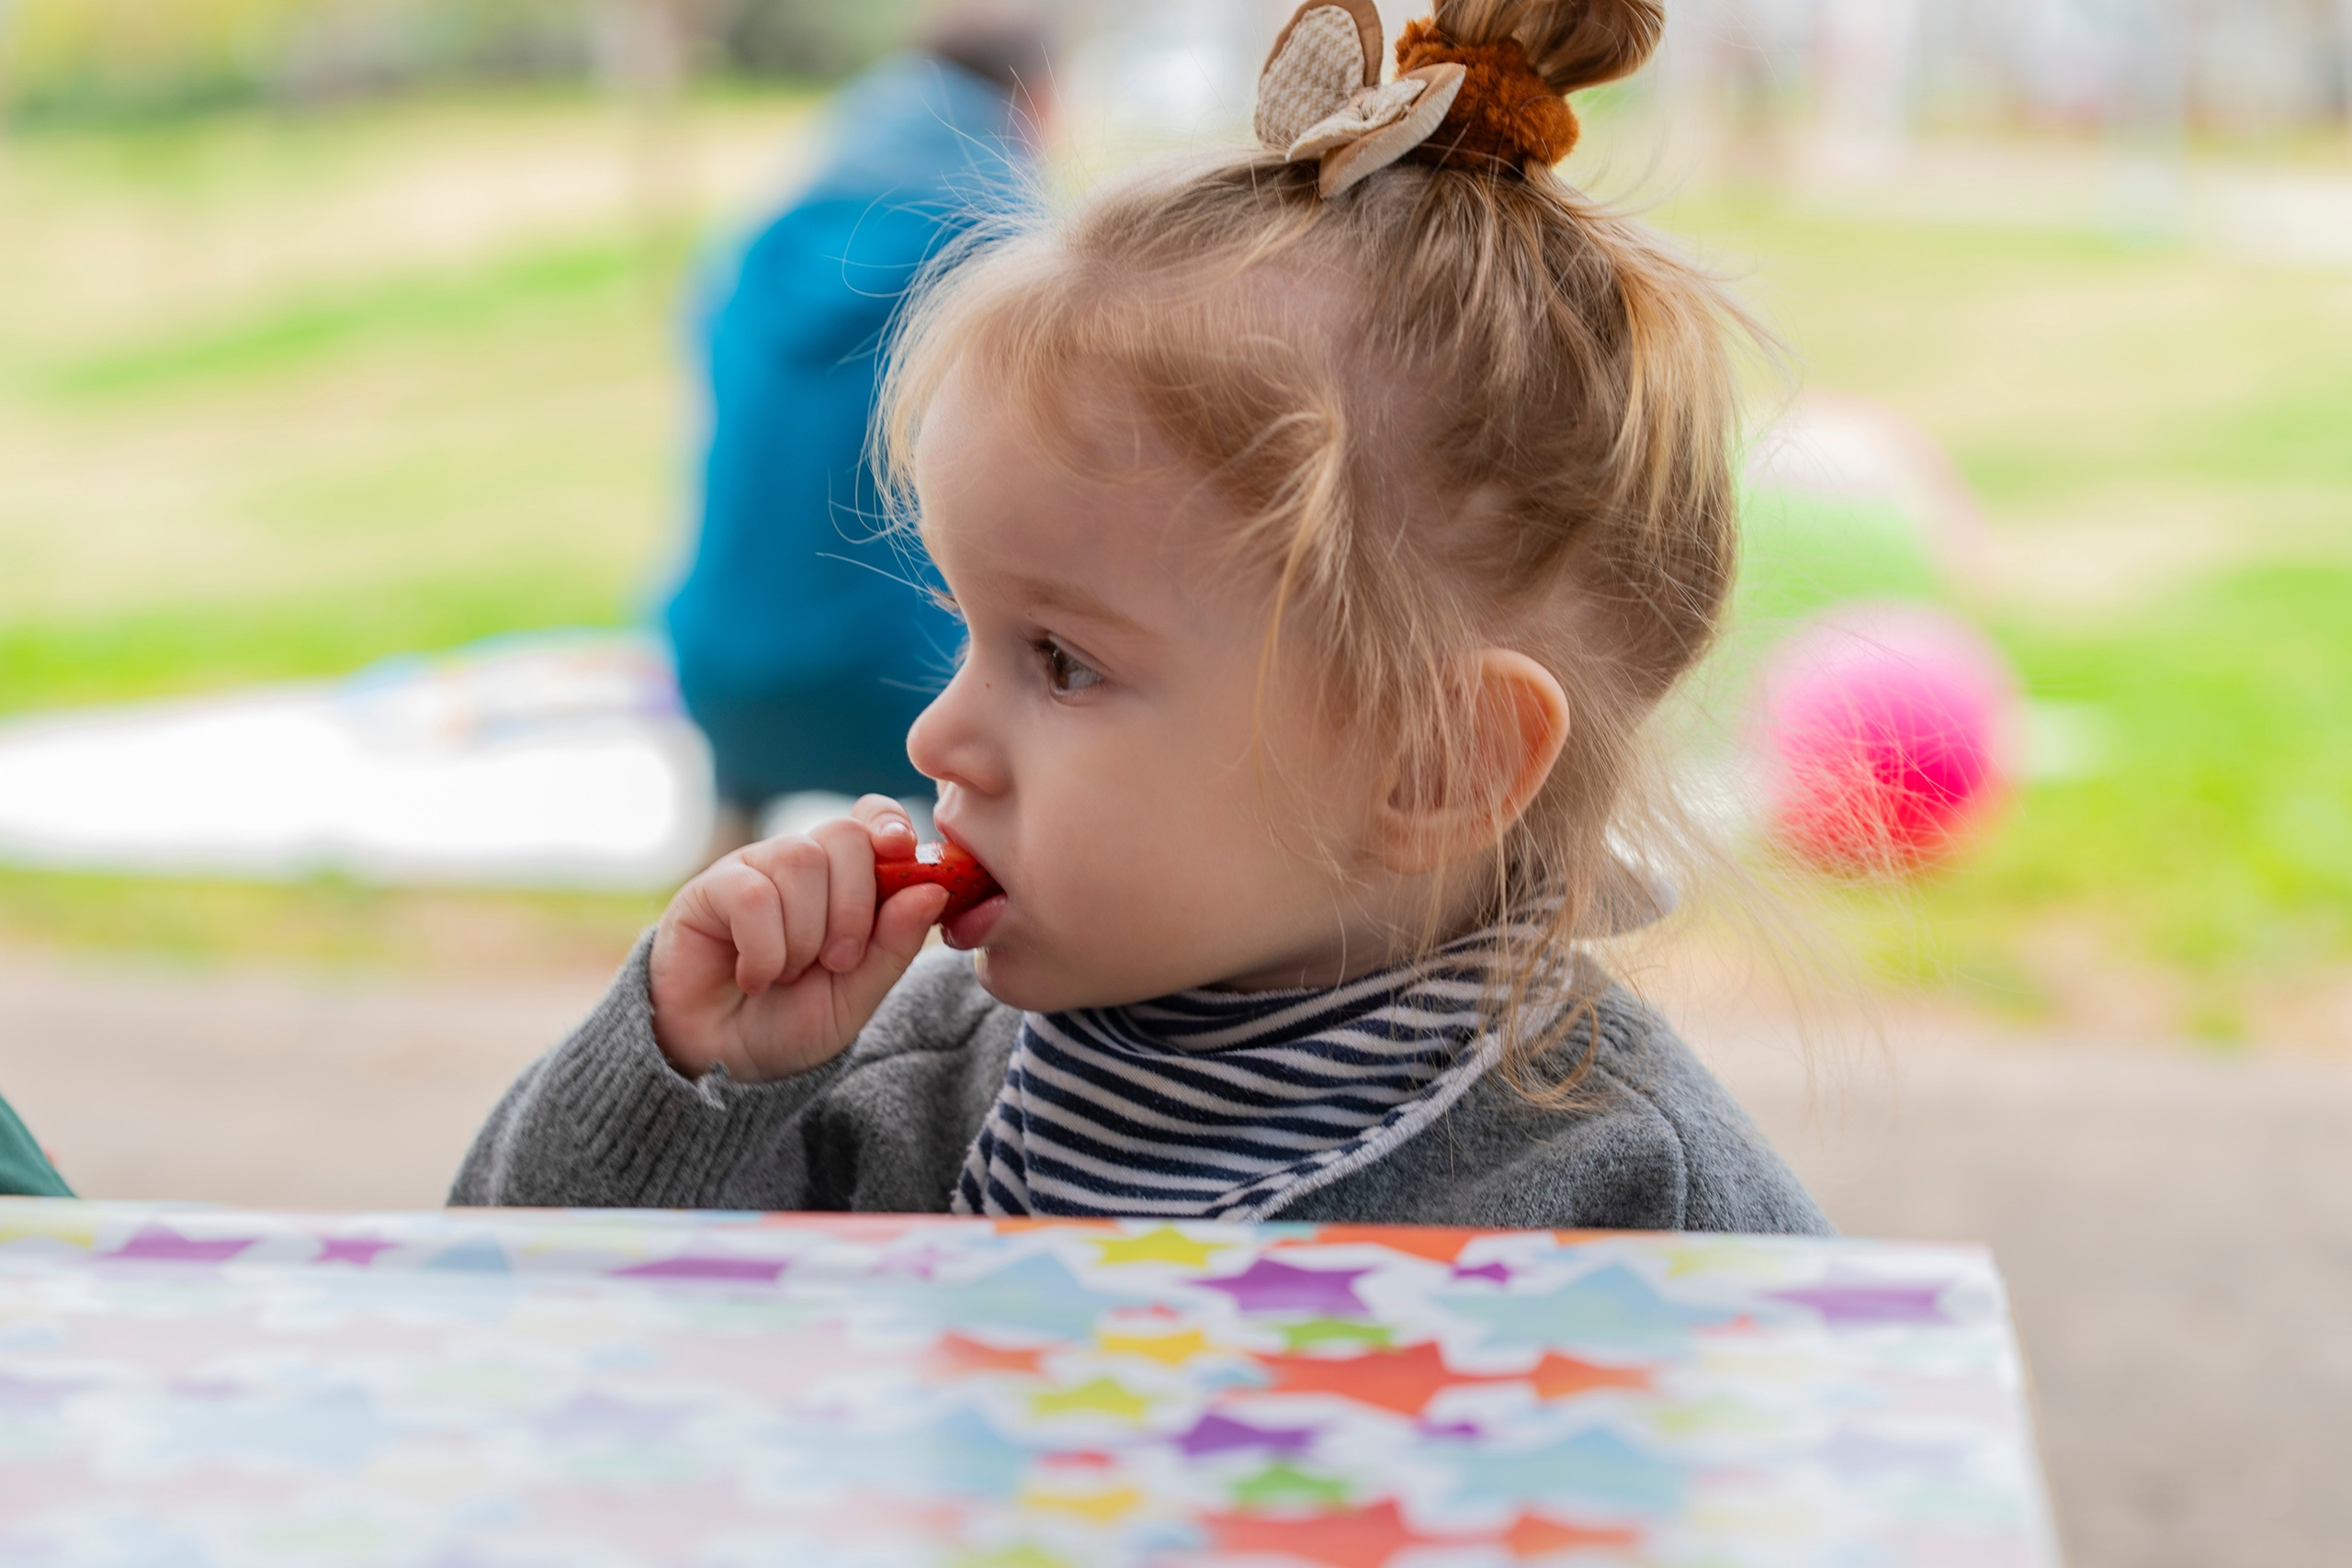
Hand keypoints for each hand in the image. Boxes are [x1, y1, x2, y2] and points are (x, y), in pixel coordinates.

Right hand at [649, 796, 949, 1082]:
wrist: (722, 1063)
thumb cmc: (790, 1024)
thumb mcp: (857, 994)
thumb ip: (895, 944)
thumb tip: (934, 890)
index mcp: (842, 881)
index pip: (871, 819)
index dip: (889, 825)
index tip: (902, 852)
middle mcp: (799, 866)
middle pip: (844, 835)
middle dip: (854, 905)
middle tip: (838, 961)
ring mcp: (753, 872)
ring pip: (799, 859)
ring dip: (806, 932)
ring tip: (788, 974)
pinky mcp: (708, 890)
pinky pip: (752, 894)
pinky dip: (764, 948)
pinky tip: (754, 977)